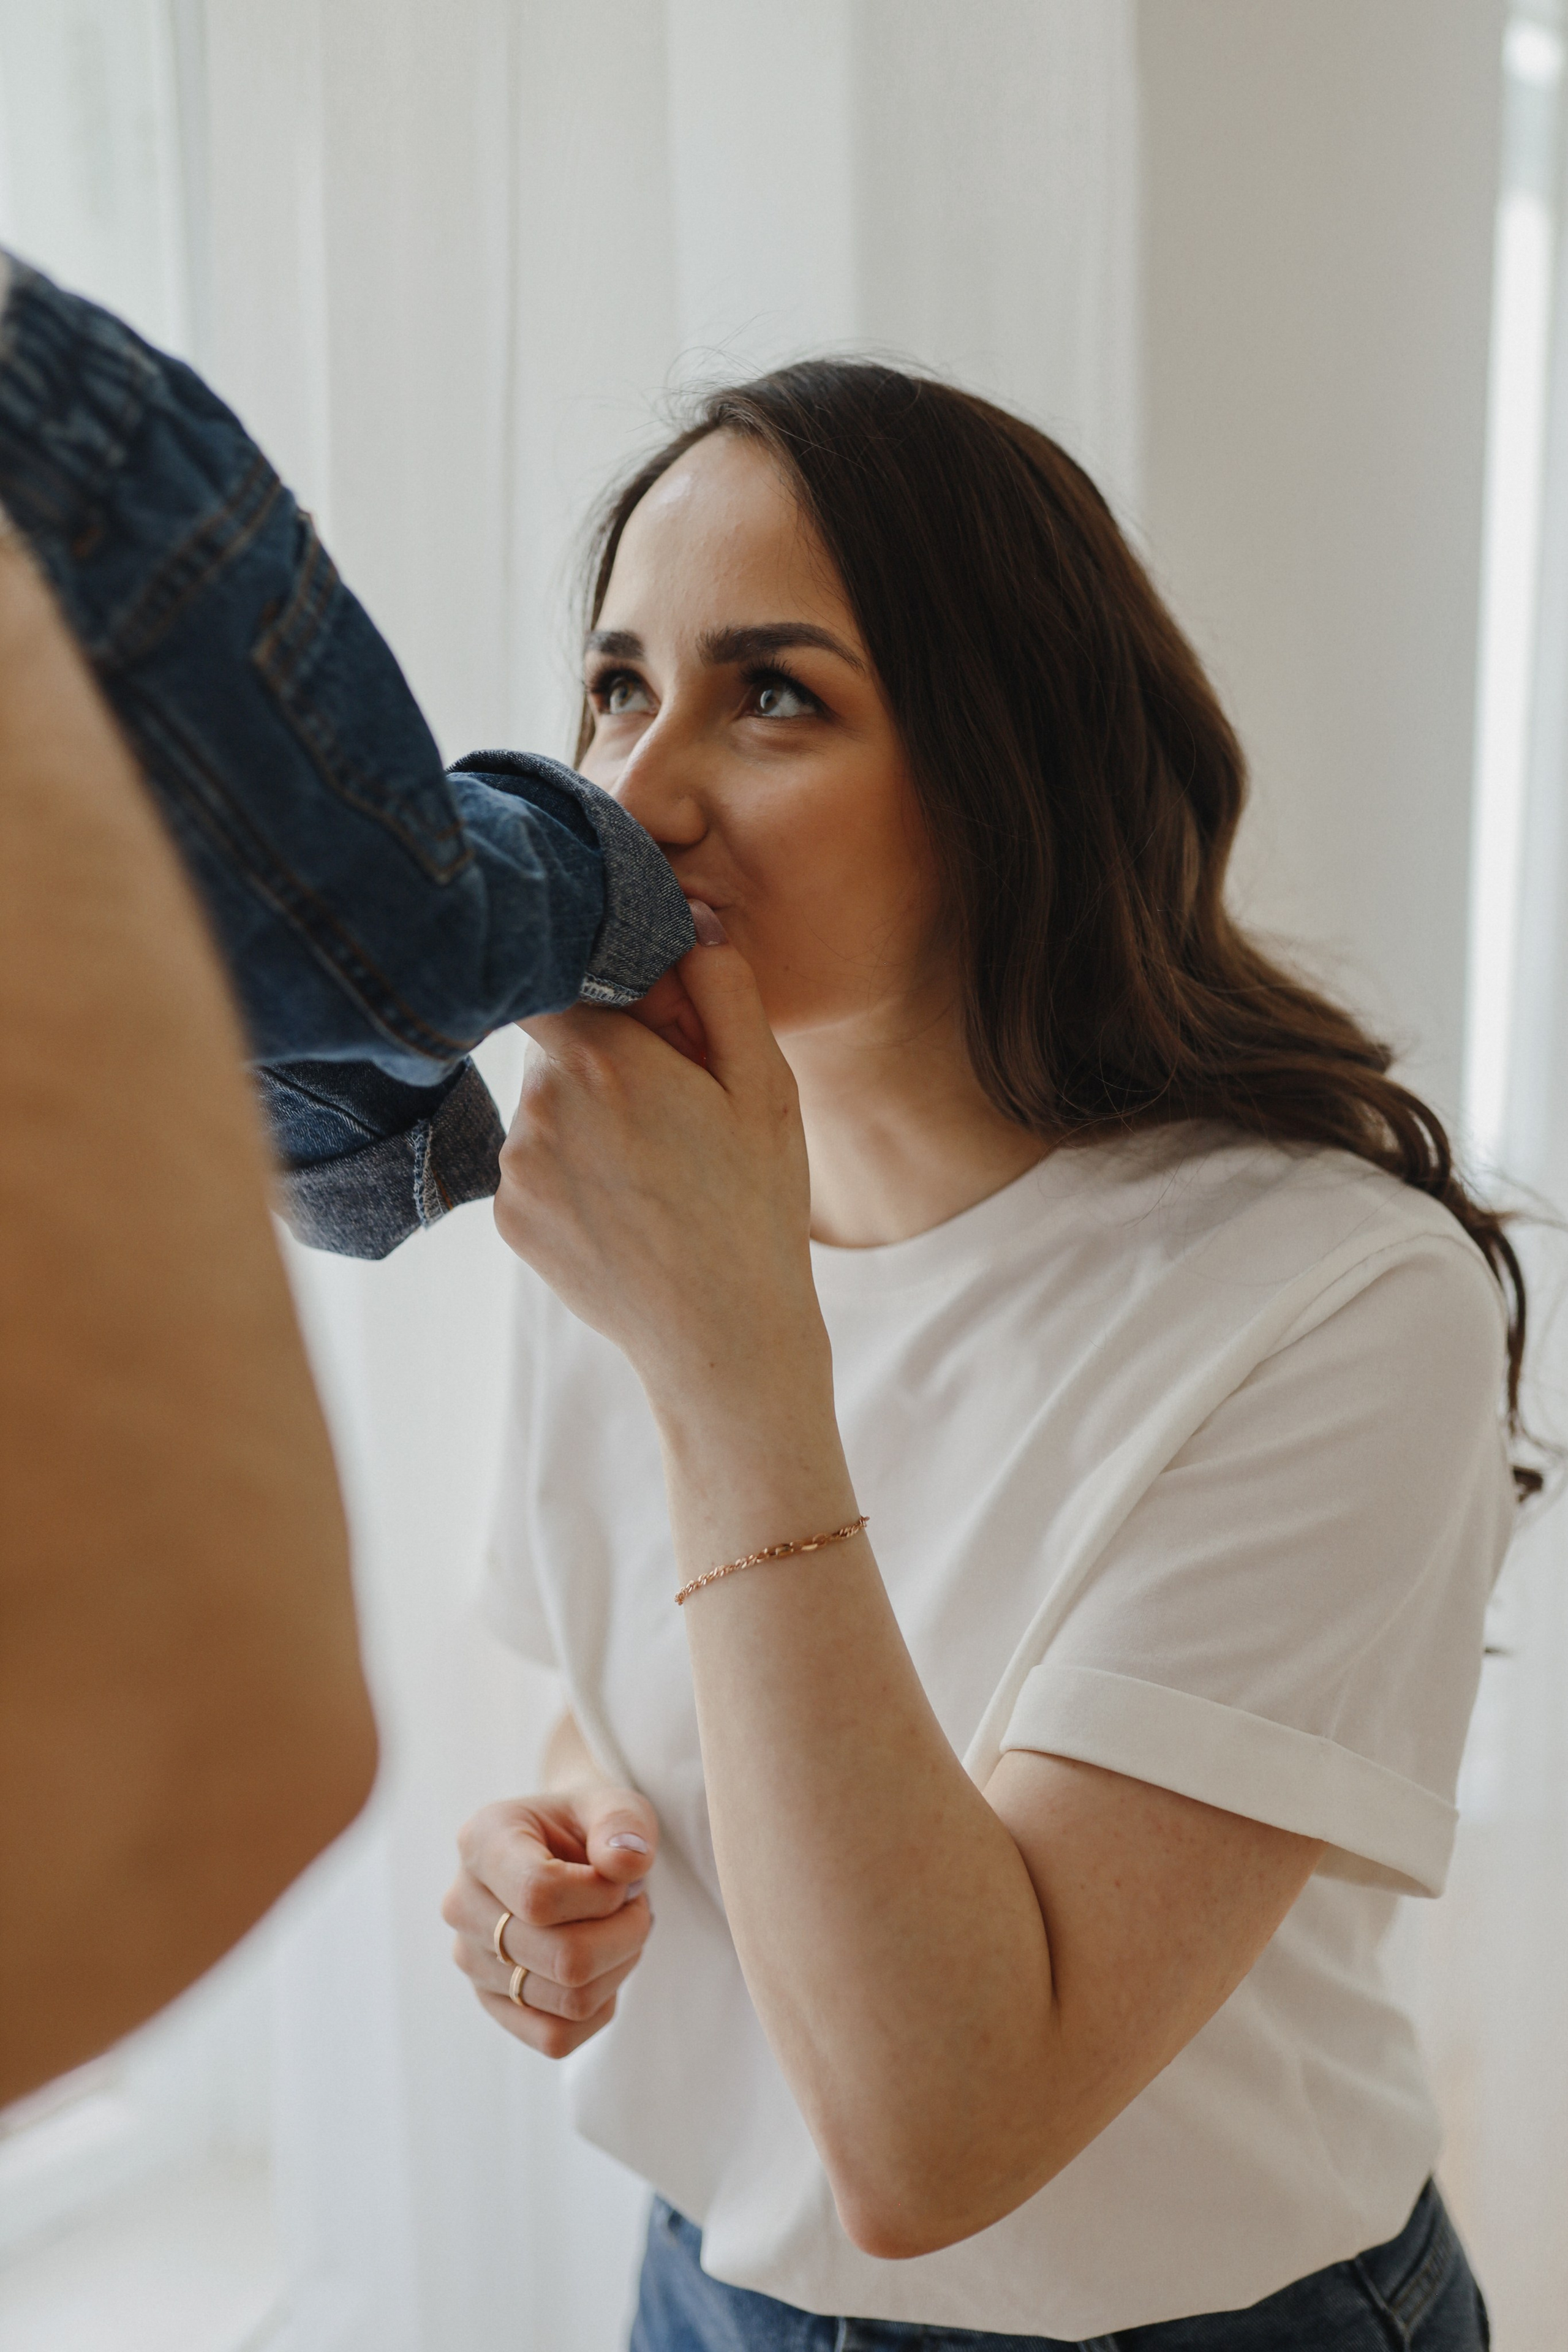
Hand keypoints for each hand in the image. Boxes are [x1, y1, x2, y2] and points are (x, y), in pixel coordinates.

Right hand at [442, 1786, 656, 2058]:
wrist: (566, 1853)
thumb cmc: (589, 1828)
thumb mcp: (615, 1804)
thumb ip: (625, 1823)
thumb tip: (626, 1863)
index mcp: (483, 1840)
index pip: (540, 1895)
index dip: (602, 1895)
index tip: (621, 1877)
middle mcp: (462, 1903)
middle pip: (564, 1958)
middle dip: (625, 1933)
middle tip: (634, 1905)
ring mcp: (471, 1959)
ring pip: (569, 2000)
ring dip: (617, 1966)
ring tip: (616, 1929)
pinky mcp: (491, 2003)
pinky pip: (556, 2038)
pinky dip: (598, 2007)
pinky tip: (602, 1966)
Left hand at [496, 927, 827, 1424]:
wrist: (722, 1338)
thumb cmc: (757, 1207)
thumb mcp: (767, 1088)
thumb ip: (722, 989)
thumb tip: (685, 918)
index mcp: (606, 1061)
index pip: (557, 970)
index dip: (599, 978)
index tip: (644, 1008)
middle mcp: (541, 1107)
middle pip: (553, 1037)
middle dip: (603, 1050)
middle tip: (671, 1101)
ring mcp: (516, 1167)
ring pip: (542, 1102)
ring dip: (586, 1113)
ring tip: (654, 1167)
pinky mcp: (507, 1216)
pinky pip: (533, 1161)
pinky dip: (571, 1168)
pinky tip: (627, 1205)